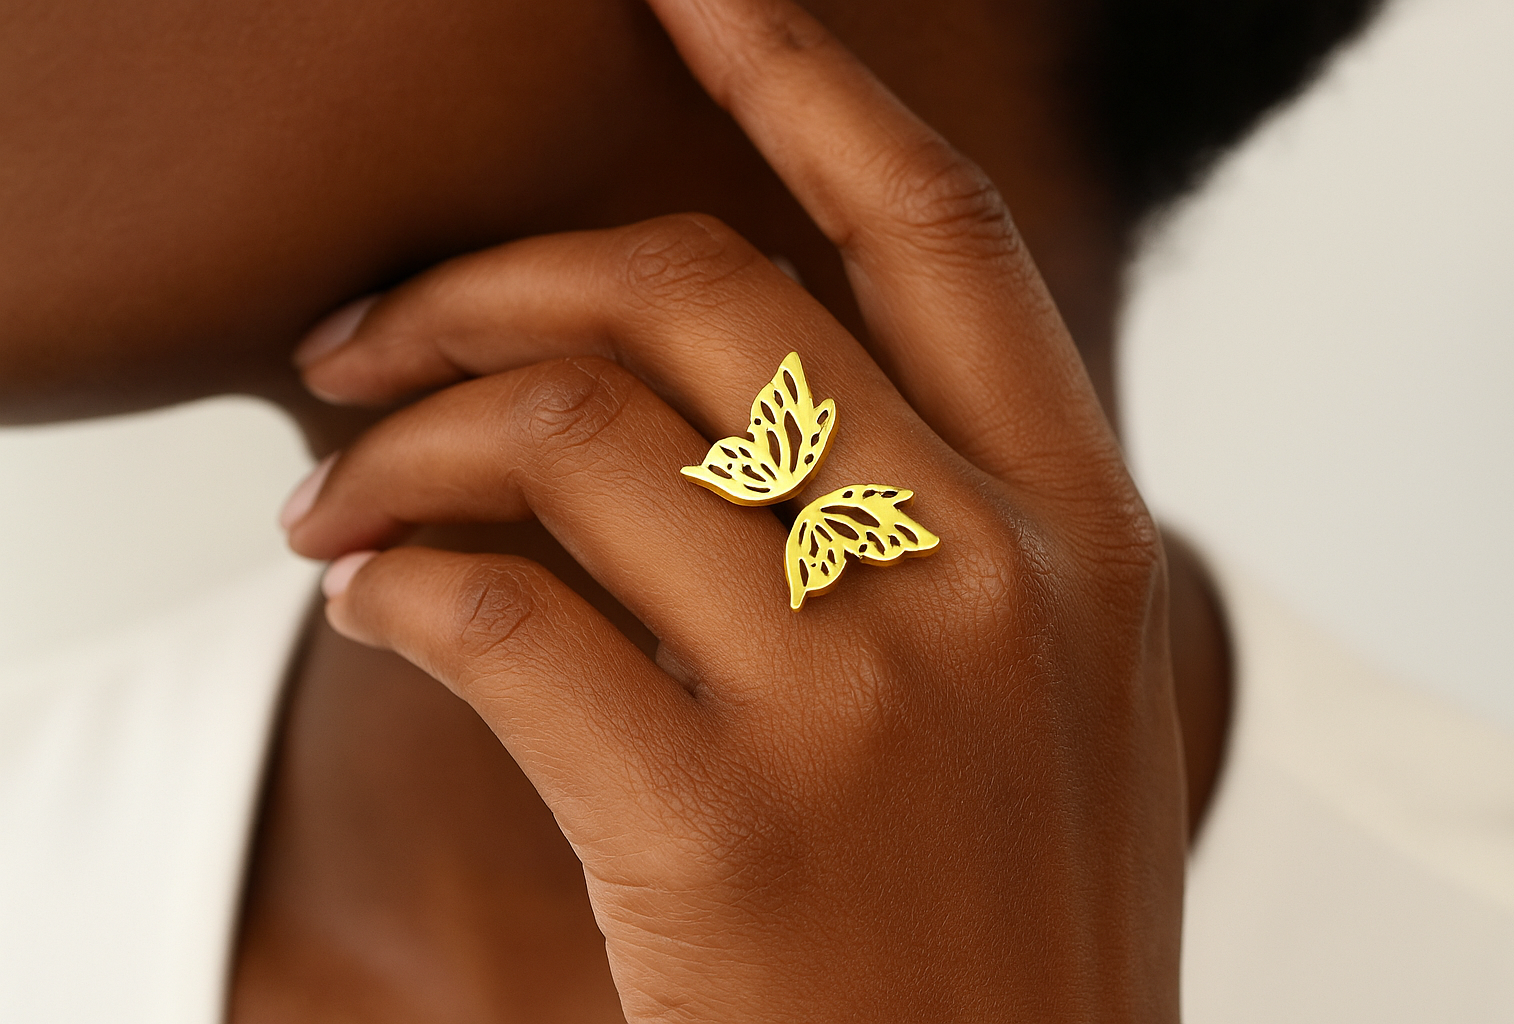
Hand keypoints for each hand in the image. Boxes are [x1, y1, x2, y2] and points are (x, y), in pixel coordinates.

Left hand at [283, 0, 1184, 1018]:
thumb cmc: (996, 936)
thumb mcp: (1038, 702)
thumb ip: (945, 531)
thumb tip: (724, 404)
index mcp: (1075, 534)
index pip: (935, 232)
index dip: (807, 77)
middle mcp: (984, 577)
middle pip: (698, 291)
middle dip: (491, 279)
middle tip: (365, 341)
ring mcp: (862, 698)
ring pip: (570, 432)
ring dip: (403, 444)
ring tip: (333, 509)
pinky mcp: (721, 825)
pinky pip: (498, 614)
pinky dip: (396, 588)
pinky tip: (375, 610)